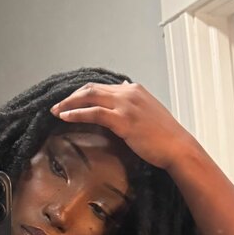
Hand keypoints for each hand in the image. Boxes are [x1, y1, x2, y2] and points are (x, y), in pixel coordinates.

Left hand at [50, 81, 193, 170]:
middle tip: (57, 105)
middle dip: (71, 96)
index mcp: (134, 90)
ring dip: (69, 103)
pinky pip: (94, 113)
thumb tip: (124, 90)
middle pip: (91, 88)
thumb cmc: (165, 136)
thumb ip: (134, 103)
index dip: (82, 93)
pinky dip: (77, 113)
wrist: (177, 147)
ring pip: (89, 97)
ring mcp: (126, 105)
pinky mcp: (123, 120)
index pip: (101, 86)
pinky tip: (65, 117)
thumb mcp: (149, 113)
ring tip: (56, 111)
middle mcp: (128, 92)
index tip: (70, 101)